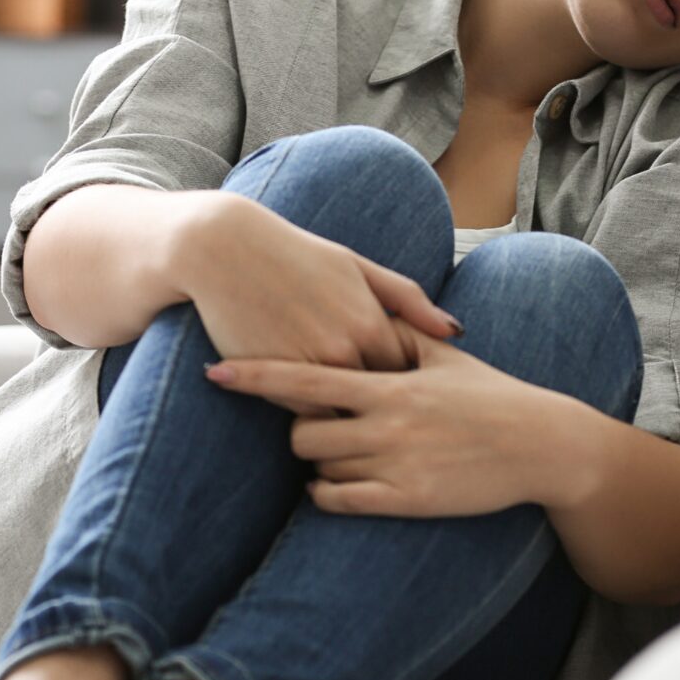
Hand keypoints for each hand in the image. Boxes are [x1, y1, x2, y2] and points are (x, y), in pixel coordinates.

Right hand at [172, 194, 461, 416]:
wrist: (224, 252)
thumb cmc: (298, 255)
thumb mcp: (358, 267)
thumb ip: (409, 300)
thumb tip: (456, 331)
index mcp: (371, 322)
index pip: (410, 374)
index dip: (410, 383)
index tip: (412, 391)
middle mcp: (344, 350)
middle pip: (380, 401)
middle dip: (386, 410)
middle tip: (396, 419)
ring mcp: (308, 370)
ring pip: (344, 417)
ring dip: (351, 421)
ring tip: (361, 427)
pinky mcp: (272, 384)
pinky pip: (305, 417)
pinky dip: (315, 418)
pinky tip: (321, 417)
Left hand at [204, 315, 566, 516]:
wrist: (539, 443)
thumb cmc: (492, 395)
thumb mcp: (445, 356)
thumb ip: (400, 333)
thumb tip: (364, 312)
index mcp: (391, 383)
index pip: (306, 377)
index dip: (256, 376)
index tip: (217, 371)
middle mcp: (388, 423)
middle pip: (302, 431)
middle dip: (299, 429)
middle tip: (316, 425)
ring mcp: (396, 464)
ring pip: (319, 468)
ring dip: (317, 463)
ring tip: (336, 454)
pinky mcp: (408, 500)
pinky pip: (341, 501)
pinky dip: (327, 494)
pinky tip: (334, 485)